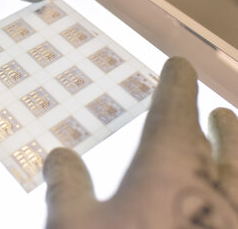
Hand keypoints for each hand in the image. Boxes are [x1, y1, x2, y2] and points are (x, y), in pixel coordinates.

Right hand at [43, 57, 237, 228]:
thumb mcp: (75, 227)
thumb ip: (67, 188)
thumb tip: (59, 157)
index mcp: (169, 172)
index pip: (175, 114)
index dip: (177, 86)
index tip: (180, 66)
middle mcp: (212, 192)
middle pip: (217, 147)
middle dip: (218, 126)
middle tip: (220, 111)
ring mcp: (228, 218)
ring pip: (237, 176)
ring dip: (234, 151)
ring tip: (230, 129)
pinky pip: (237, 205)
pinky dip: (233, 191)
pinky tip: (224, 202)